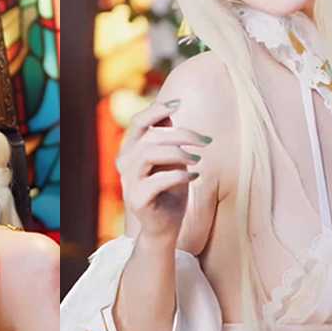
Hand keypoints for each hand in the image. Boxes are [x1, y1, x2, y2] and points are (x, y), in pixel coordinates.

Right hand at [117, 100, 209, 240]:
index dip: (156, 110)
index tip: (179, 104)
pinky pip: (158, 180)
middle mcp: (125, 163)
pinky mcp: (137, 199)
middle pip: (151, 136)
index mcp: (131, 150)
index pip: (138, 122)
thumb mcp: (172, 159)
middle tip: (206, 141)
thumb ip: (167, 139)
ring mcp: (128, 182)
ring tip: (198, 159)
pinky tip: (194, 177)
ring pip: (150, 153)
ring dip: (179, 153)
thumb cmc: (170, 189)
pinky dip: (180, 176)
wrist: (165, 226)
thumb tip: (171, 112)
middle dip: (183, 134)